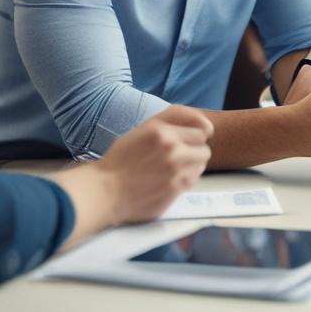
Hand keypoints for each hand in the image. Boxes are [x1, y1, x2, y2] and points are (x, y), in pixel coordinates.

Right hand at [97, 105, 212, 223]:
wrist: (104, 192)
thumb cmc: (121, 159)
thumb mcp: (144, 128)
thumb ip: (173, 120)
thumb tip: (206, 125)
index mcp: (161, 130)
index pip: (202, 129)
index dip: (195, 135)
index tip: (190, 141)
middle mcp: (171, 148)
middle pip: (204, 149)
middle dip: (194, 152)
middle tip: (178, 157)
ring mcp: (175, 171)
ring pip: (201, 165)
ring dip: (192, 167)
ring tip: (173, 170)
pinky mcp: (175, 189)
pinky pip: (194, 181)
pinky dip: (186, 180)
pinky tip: (169, 181)